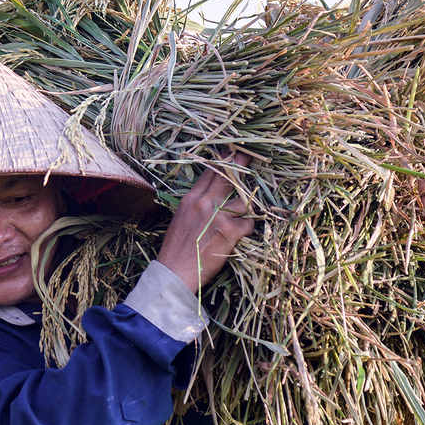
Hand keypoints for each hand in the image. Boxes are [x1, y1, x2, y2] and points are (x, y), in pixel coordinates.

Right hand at [157, 153, 254, 293]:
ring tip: (247, 214)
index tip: (232, 153)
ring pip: (245, 202)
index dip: (223, 161)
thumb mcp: (180, 219)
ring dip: (248, 208)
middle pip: (228, 176)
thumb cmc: (176, 249)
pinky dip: (249, 229)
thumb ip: (195, 206)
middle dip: (240, 163)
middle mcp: (205, 203)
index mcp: (191, 199)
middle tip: (249, 155)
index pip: (210, 172)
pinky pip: (250, 224)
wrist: (175, 272)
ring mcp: (219, 216)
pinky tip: (243, 235)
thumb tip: (207, 198)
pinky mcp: (230, 232)